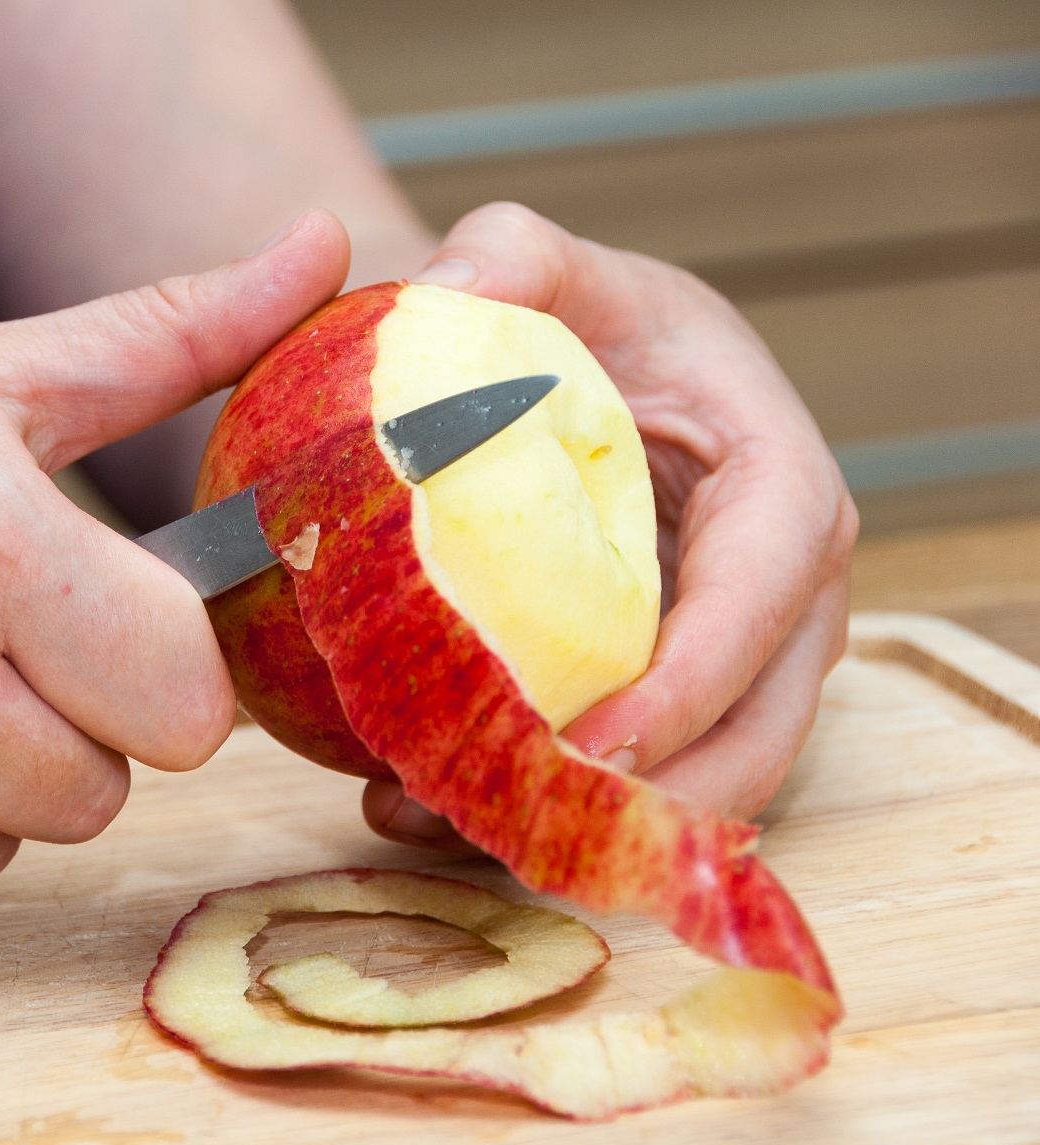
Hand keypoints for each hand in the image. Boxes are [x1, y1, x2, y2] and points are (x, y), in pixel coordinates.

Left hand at [364, 202, 856, 850]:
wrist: (578, 372)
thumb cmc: (585, 320)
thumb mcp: (550, 264)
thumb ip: (507, 253)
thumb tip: (445, 293)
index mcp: (779, 482)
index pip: (764, 592)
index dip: (696, 679)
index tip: (600, 743)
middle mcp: (784, 591)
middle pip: (757, 729)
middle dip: (648, 799)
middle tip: (509, 824)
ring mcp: (737, 658)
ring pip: (699, 780)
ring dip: (585, 828)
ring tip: (433, 822)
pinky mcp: (677, 698)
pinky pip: (637, 777)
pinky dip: (548, 811)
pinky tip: (424, 810)